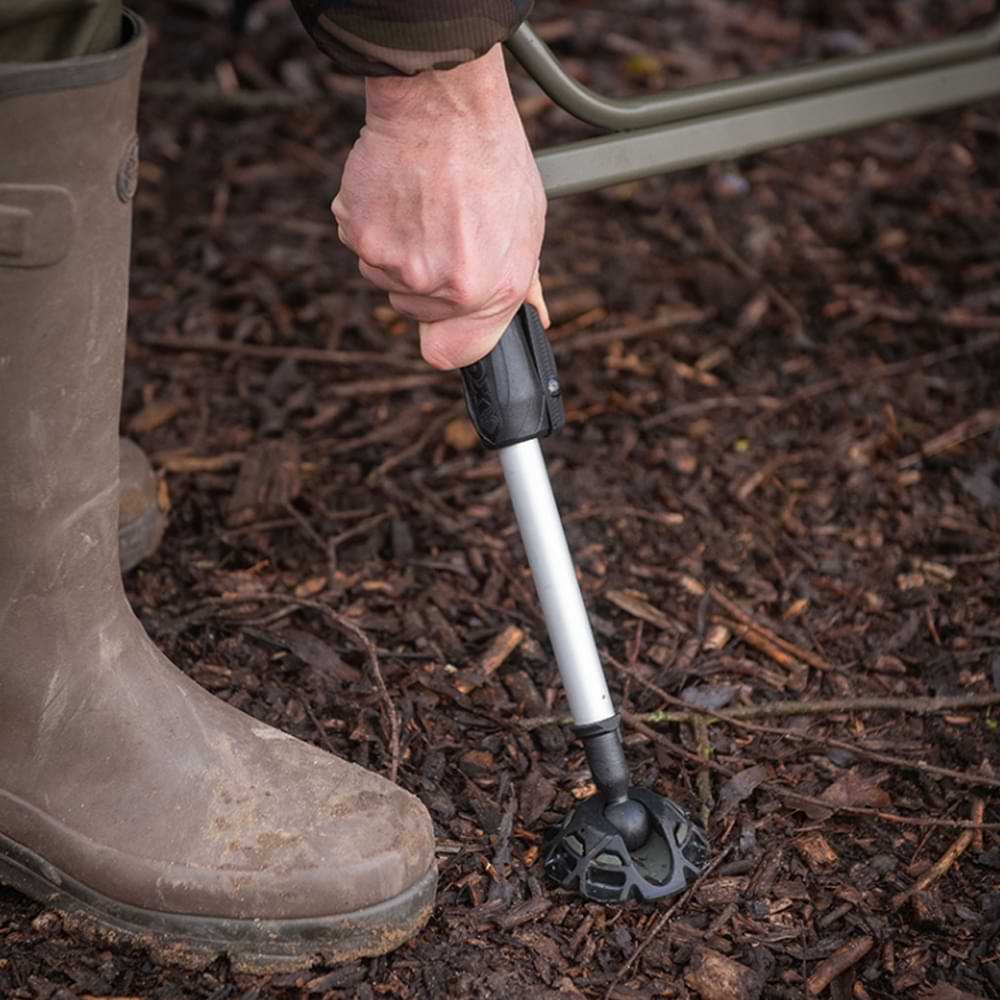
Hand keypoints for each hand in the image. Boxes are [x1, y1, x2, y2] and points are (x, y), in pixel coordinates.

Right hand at [333, 45, 548, 369]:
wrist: (444, 101)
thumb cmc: (491, 156)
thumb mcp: (527, 223)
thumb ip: (523, 279)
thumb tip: (537, 316)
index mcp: (489, 290)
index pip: (449, 353)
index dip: (446, 333)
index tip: (446, 313)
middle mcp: (441, 287)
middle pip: (414, 310)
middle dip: (424, 277)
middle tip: (441, 225)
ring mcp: (398, 265)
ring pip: (384, 276)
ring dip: (396, 246)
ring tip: (423, 200)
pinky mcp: (362, 236)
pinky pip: (359, 244)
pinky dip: (371, 221)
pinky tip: (398, 190)